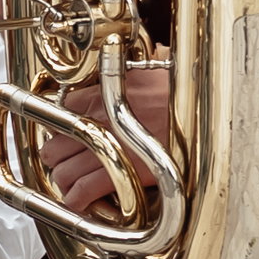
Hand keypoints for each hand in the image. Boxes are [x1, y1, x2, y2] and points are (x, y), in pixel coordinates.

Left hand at [33, 66, 171, 217]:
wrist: (203, 118)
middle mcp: (97, 120)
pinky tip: (78, 202)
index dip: (63, 126)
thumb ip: (145, 66)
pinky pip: (83, 190)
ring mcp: (105, 148)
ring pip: (63, 170)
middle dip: (56, 157)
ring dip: (63, 180)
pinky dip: (76, 199)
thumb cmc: (185, 94)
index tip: (69, 134)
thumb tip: (157, 56)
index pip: (62, 109)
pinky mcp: (118, 173)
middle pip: (55, 143)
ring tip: (70, 186)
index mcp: (103, 93)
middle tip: (65, 163)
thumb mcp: (159, 69)